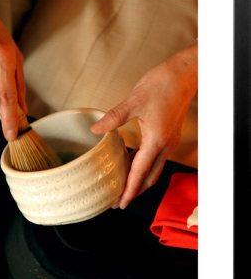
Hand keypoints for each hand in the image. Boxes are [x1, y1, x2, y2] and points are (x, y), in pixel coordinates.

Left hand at [91, 43, 197, 208]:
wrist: (183, 74)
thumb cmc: (163, 85)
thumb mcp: (135, 100)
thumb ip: (114, 117)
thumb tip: (96, 131)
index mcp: (156, 141)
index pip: (140, 173)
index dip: (129, 191)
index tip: (120, 204)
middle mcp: (164, 145)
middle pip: (149, 178)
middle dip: (134, 191)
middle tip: (117, 201)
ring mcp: (167, 141)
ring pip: (153, 169)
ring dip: (138, 179)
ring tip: (121, 185)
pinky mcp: (167, 134)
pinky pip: (154, 156)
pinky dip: (141, 164)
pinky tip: (129, 161)